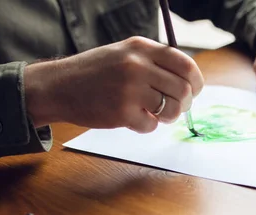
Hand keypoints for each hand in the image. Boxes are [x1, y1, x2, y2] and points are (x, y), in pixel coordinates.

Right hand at [24, 36, 203, 132]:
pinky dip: (145, 126)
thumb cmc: (96, 73)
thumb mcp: (125, 54)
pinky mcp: (122, 112)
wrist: (59, 86)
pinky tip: (132, 118)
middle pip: (183, 90)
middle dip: (183, 104)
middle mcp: (137, 65)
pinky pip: (151, 125)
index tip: (194, 91)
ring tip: (153, 113)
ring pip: (171, 110)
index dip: (196, 82)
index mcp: (141, 48)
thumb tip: (189, 82)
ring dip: (167, 117)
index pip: (185, 65)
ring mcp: (130, 89)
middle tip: (173, 108)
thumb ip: (154, 63)